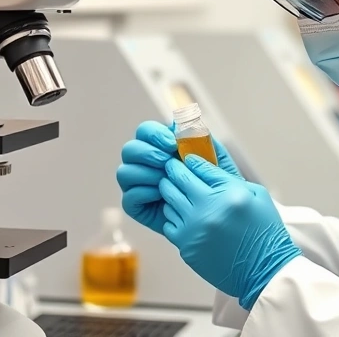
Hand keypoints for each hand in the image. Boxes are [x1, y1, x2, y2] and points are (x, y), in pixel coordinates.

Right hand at [117, 120, 243, 234]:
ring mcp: (136, 184)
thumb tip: (185, 122)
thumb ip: (202, 140)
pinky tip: (164, 197)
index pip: (145, 131)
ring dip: (146, 174)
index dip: (155, 134)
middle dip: (147, 153)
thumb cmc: (213, 185)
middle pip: (130, 149)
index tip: (172, 143)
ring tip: (166, 180)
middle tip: (166, 161)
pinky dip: (146, 194)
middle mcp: (142, 162)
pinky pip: (129, 196)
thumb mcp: (214, 161)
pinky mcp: (134, 205)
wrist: (214, 217)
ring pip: (125, 172)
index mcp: (158, 146)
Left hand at [159, 156, 300, 309]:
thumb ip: (229, 177)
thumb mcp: (256, 195)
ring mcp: (194, 229)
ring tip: (180, 193)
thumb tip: (205, 162)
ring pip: (168, 200)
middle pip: (177, 179)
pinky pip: (169, 223)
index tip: (187, 157)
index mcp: (229, 194)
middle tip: (174, 168)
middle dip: (174, 170)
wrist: (264, 271)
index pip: (199, 166)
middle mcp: (208, 210)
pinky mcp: (186, 246)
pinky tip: (184, 216)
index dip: (190, 158)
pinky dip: (174, 217)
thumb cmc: (264, 232)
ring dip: (172, 193)